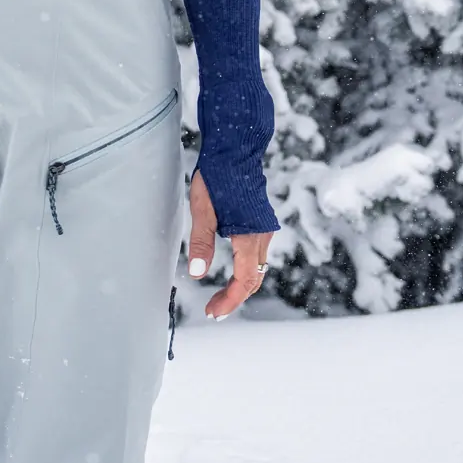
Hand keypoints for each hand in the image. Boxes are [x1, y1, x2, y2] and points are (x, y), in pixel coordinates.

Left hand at [184, 167, 271, 319]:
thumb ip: (201, 243)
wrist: (236, 150)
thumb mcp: (202, 210)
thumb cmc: (217, 177)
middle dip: (234, 298)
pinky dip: (246, 271)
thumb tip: (197, 274)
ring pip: (258, 268)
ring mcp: (265, 229)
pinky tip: (231, 272)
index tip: (213, 312)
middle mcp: (262, 236)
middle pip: (254, 279)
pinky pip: (258, 256)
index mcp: (249, 236)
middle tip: (213, 310)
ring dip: (241, 286)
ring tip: (220, 296)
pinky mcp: (261, 223)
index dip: (230, 300)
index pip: (244, 281)